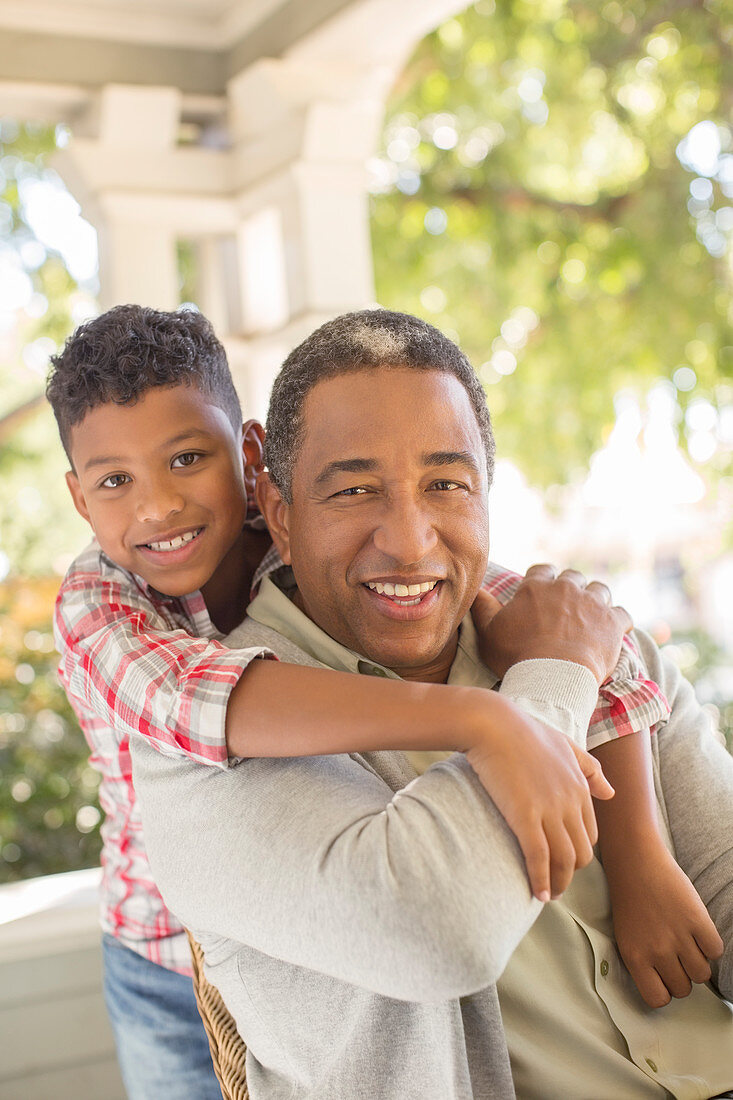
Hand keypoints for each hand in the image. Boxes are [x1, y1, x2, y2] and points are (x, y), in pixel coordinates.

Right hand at [465, 692, 613, 900]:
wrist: (493, 725)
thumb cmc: (524, 732)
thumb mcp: (565, 746)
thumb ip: (590, 769)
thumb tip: (611, 793)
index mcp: (579, 787)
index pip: (590, 834)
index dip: (579, 853)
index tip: (564, 862)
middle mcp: (569, 802)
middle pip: (580, 853)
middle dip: (570, 873)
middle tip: (555, 883)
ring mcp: (549, 810)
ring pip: (563, 860)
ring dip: (557, 884)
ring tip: (547, 895)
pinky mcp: (525, 817)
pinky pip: (538, 858)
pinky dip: (539, 880)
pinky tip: (535, 893)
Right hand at [472, 564, 631, 684]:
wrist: (553, 676)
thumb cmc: (516, 656)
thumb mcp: (489, 632)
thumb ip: (482, 607)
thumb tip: (475, 589)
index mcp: (536, 587)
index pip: (542, 570)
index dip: (543, 579)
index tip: (543, 591)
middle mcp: (566, 588)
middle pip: (573, 577)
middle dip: (571, 589)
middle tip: (567, 608)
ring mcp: (592, 603)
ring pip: (600, 590)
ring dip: (596, 600)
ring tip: (591, 617)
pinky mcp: (612, 622)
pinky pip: (622, 614)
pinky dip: (618, 621)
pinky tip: (613, 632)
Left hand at [607, 840, 723, 1007]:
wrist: (636, 863)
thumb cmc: (629, 900)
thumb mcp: (626, 937)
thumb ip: (644, 964)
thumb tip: (666, 987)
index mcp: (635, 957)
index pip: (658, 1000)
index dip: (665, 990)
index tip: (665, 977)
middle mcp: (657, 951)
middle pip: (683, 989)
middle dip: (682, 976)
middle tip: (677, 956)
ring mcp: (678, 936)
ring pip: (702, 974)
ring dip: (698, 962)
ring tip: (687, 943)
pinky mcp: (697, 920)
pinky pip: (715, 950)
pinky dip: (710, 944)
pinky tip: (697, 931)